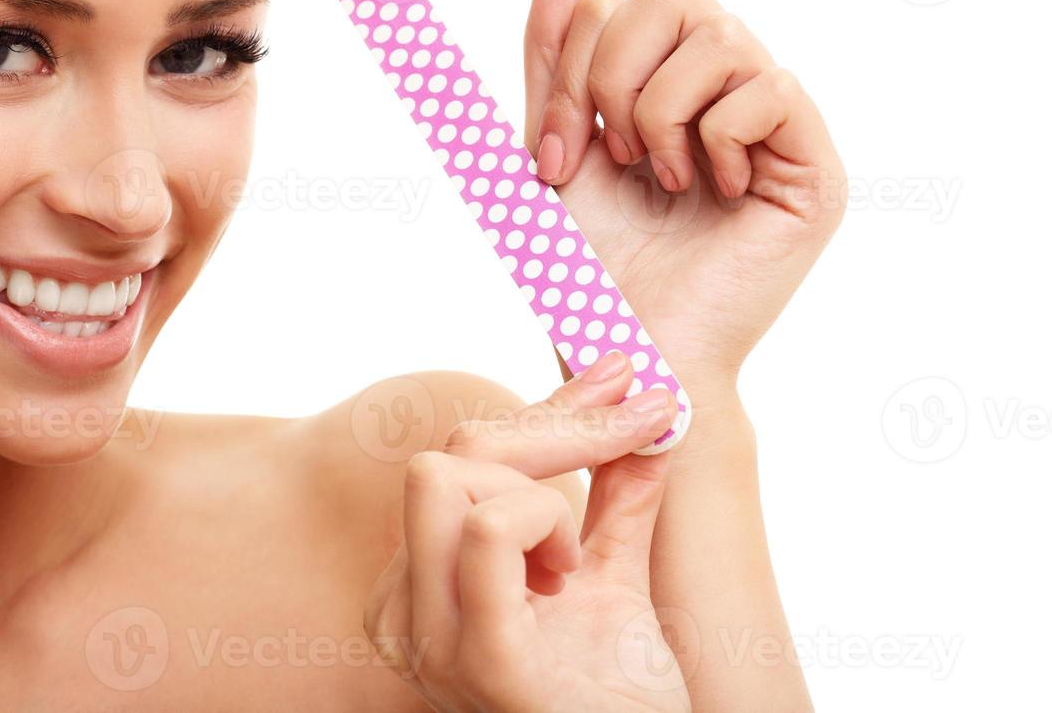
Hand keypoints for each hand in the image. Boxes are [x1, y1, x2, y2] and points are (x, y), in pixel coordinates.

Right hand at [363, 355, 690, 711]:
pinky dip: (544, 521)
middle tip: (634, 434)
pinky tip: (572, 573)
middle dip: (552, 428)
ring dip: (544, 494)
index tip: (626, 372)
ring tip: (572, 566)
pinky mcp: (483, 661)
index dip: (549, 407)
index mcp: (424, 585)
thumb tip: (642, 412)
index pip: (458, 457)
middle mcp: (408, 609)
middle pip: (448, 454)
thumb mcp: (614, 582)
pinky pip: (489, 536)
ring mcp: (434, 638)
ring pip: (453, 478)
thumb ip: (616, 502)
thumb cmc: (613, 699)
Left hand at [522, 0, 845, 392]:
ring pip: (719, 34)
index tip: (557, 159)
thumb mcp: (551, 141)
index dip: (571, 70)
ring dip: (662, 117)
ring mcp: (774, 119)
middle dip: (615, 76)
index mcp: (662, 74)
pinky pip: (770, 88)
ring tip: (669, 181)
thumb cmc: (591, 264)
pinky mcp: (814, 162)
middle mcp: (724, 82)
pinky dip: (719, 142)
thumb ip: (553, 45)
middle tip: (619, 156)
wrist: (628, 349)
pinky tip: (719, 195)